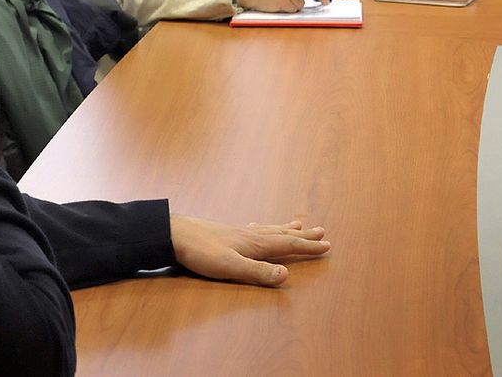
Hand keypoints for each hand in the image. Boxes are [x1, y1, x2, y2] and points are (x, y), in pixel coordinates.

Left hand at [170, 215, 329, 286]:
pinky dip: (266, 228)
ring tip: (298, 225)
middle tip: (321, 232)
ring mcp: (239, 233)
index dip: (308, 247)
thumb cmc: (201, 252)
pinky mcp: (227, 233)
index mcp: (255, 244)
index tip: (327, 245)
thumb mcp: (231, 267)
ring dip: (286, 229)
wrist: (174, 235)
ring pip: (270, 230)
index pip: (287, 245)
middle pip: (282, 234)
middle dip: (303, 236)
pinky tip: (259, 227)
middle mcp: (251, 235)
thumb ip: (258, 272)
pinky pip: (255, 229)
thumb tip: (286, 275)